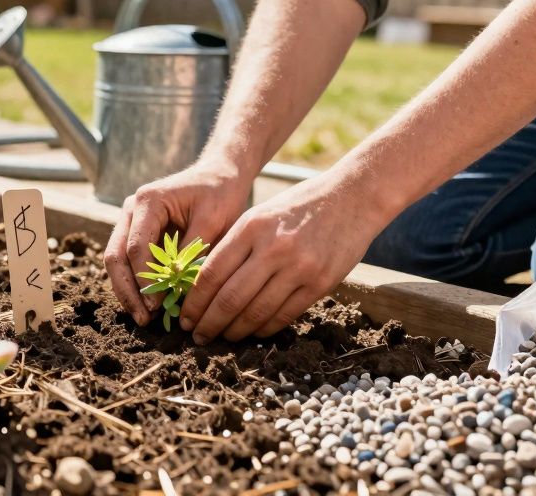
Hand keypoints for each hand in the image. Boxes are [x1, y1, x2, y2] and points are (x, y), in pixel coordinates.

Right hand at [103, 165, 250, 325]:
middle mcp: (132, 209)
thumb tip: (175, 289)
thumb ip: (191, 252)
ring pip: (116, 261)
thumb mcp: (212, 222)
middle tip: (143, 318)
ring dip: (128, 291)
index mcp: (148, 201)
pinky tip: (148, 305)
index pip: (137, 247)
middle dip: (128, 290)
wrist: (220, 177)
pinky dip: (135, 284)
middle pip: (116, 255)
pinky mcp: (137, 233)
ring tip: (144, 318)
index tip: (159, 304)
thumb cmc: (220, 195)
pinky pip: (128, 262)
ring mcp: (131, 221)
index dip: (146, 279)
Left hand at [178, 175, 388, 343]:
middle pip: (230, 298)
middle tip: (196, 336)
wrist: (351, 198)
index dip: (194, 301)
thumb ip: (235, 245)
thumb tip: (204, 285)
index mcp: (251, 227)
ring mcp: (299, 268)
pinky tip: (252, 331)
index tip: (184, 316)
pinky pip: (284, 315)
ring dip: (234, 331)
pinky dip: (264, 328)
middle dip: (208, 323)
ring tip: (222, 337)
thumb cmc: (298, 206)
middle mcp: (273, 248)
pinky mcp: (320, 284)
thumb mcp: (260, 215)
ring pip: (256, 312)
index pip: (212, 273)